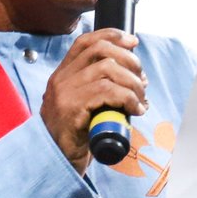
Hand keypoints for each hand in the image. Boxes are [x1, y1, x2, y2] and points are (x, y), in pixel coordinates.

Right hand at [41, 29, 146, 173]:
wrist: (54, 162)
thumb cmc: (74, 135)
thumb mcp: (81, 105)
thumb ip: (96, 88)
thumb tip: (131, 75)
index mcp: (62, 74)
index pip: (85, 42)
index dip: (112, 36)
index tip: (133, 42)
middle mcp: (61, 79)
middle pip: (100, 51)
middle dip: (129, 61)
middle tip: (142, 81)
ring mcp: (65, 93)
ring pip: (107, 70)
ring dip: (132, 83)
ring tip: (140, 100)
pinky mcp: (72, 109)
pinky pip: (107, 92)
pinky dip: (127, 98)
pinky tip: (135, 109)